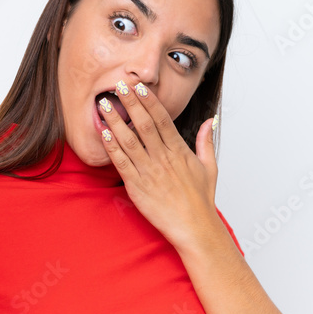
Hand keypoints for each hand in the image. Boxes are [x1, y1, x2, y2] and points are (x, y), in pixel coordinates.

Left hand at [96, 79, 219, 248]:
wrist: (195, 228)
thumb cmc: (201, 201)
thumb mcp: (210, 167)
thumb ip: (206, 142)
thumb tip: (209, 121)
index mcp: (180, 151)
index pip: (163, 119)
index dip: (149, 101)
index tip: (139, 87)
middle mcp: (163, 158)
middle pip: (144, 124)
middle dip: (130, 103)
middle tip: (119, 85)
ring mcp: (149, 172)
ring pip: (129, 140)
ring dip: (115, 121)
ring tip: (104, 105)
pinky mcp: (137, 187)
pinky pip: (121, 163)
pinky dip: (111, 147)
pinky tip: (103, 133)